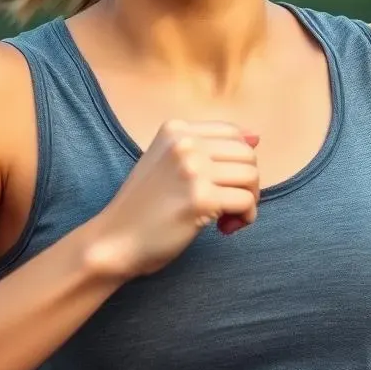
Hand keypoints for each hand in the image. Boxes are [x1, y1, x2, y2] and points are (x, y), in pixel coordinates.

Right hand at [93, 119, 260, 278]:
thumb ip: (207, 147)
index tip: (222, 184)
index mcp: (176, 129)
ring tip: (226, 217)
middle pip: (247, 154)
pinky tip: (224, 228)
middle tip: (229, 204)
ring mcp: (192, 169)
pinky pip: (247, 202)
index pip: (233, 133)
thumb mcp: (168, 162)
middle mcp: (185, 143)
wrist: (115, 240)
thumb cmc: (144, 206)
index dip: (237, 162)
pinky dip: (244, 218)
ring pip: (251, 176)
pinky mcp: (200, 198)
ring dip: (248, 201)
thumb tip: (256, 136)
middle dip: (247, 182)